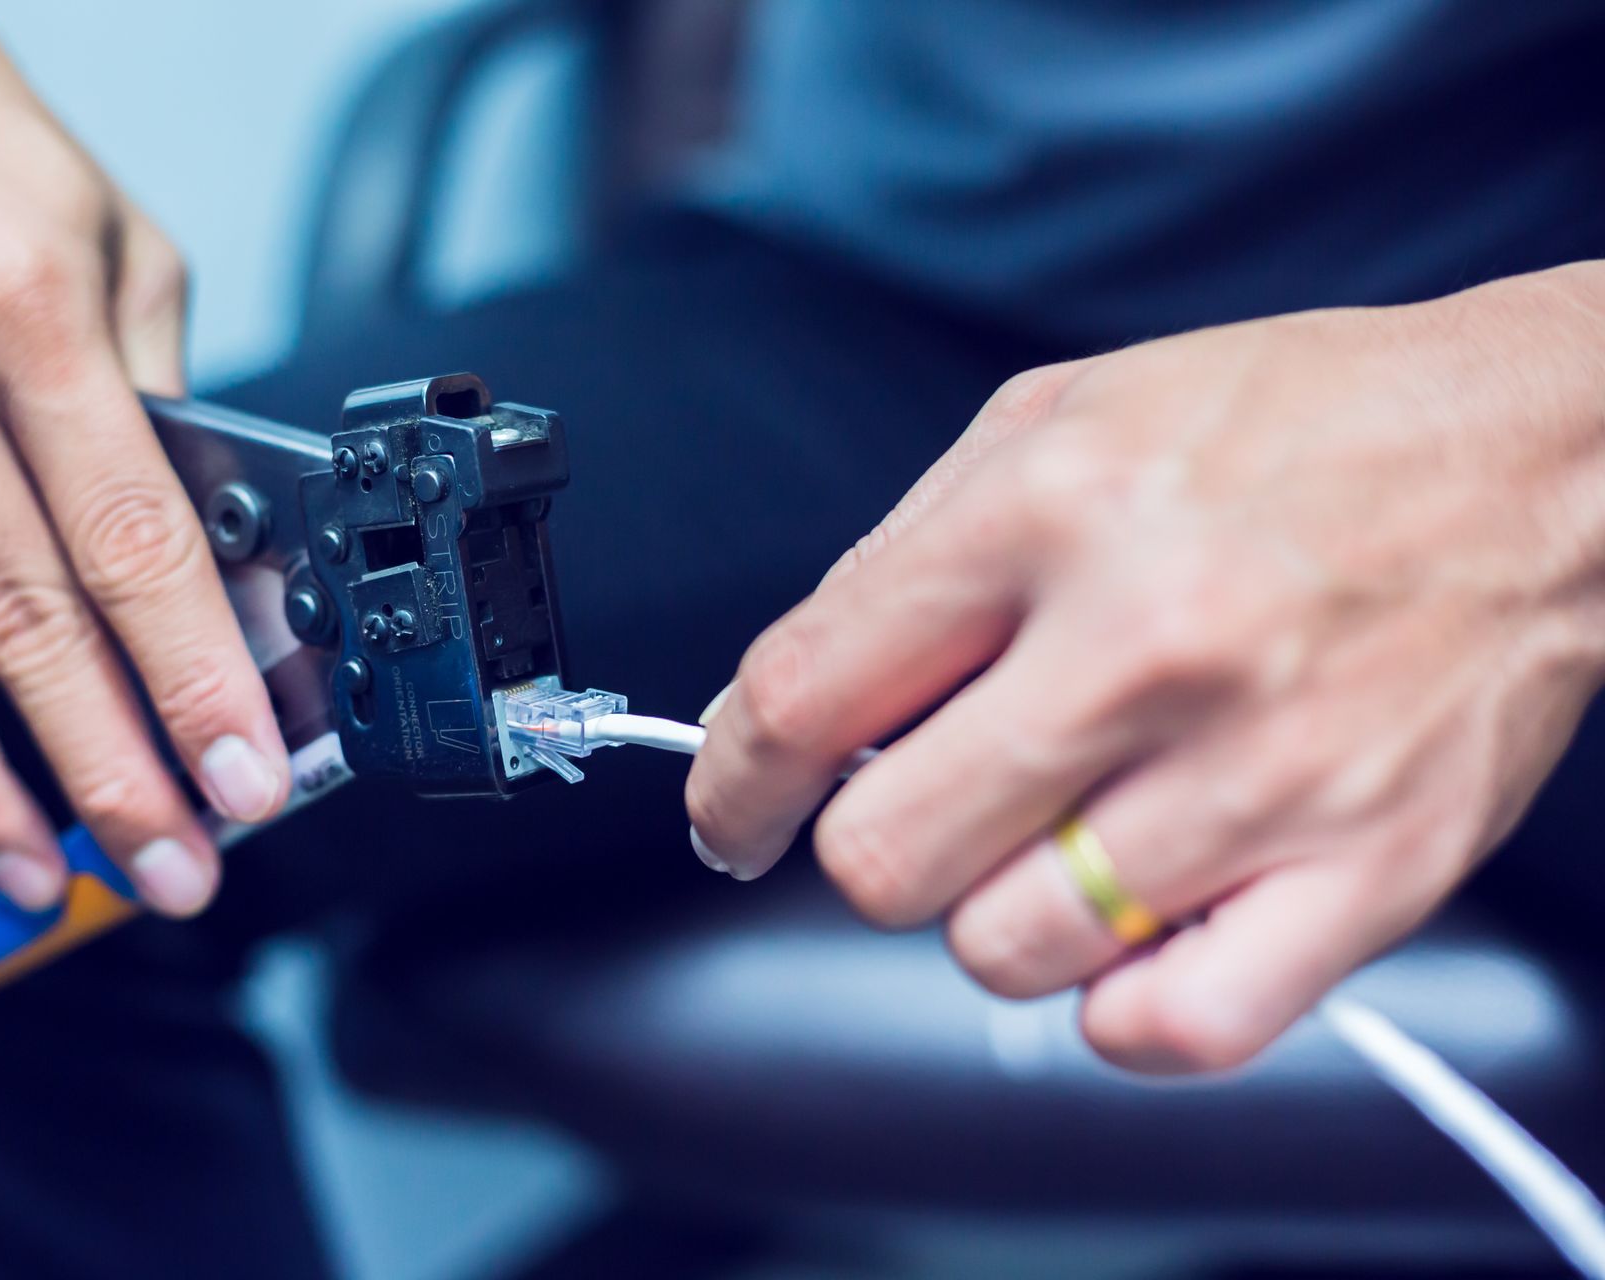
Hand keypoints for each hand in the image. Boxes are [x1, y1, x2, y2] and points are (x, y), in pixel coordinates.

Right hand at [0, 0, 286, 914]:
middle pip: (22, 629)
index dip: (192, 686)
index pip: (130, 550)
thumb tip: (198, 539)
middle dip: (108, 774)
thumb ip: (157, 394)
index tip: (245, 782)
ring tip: (47, 875)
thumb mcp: (119, 242)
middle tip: (169, 870)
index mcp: (26, 328)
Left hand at [688, 264, 1604, 1071]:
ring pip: (1005, 951)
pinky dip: (1119, 1004)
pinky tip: (1133, 923)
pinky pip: (1169, 1026)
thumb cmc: (1293, 431)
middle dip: (869, 845)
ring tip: (1064, 831)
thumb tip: (768, 712)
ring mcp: (1261, 771)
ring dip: (1000, 909)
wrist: (1542, 455)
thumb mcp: (1057, 419)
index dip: (726, 782)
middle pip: (883, 859)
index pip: (801, 698)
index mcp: (1046, 511)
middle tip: (924, 804)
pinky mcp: (1366, 871)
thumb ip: (896, 565)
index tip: (729, 815)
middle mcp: (1147, 642)